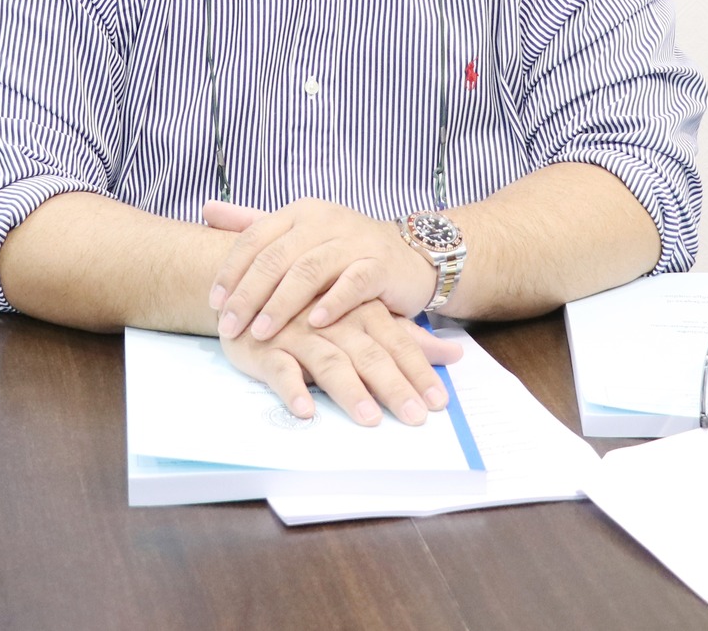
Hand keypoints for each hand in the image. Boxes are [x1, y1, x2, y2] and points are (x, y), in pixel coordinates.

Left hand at [205, 198, 437, 342]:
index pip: (254, 238)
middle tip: (230, 326)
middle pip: (276, 257)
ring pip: (309, 270)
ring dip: (281, 304)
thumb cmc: (344, 251)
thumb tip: (207, 210)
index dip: (231, 271)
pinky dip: (332, 303)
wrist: (409, 256)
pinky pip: (353, 283)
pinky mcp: (380, 264)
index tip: (214, 303)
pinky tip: (314, 323)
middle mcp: (324, 220)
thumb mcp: (299, 234)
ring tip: (261, 331)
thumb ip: (253, 224)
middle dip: (248, 294)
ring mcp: (353, 240)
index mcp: (299, 213)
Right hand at [220, 299, 460, 425]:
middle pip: (369, 355)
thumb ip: (406, 338)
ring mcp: (299, 335)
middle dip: (393, 387)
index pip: (398, 344)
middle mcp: (334, 322)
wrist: (253, 290)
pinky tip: (305, 410)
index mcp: (361, 312)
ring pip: (329, 362)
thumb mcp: (365, 318)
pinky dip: (292, 388)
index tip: (439, 402)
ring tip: (369, 418)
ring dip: (350, 390)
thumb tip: (454, 353)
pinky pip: (279, 369)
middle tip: (414, 417)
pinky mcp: (266, 349)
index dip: (419, 371)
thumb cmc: (316, 311)